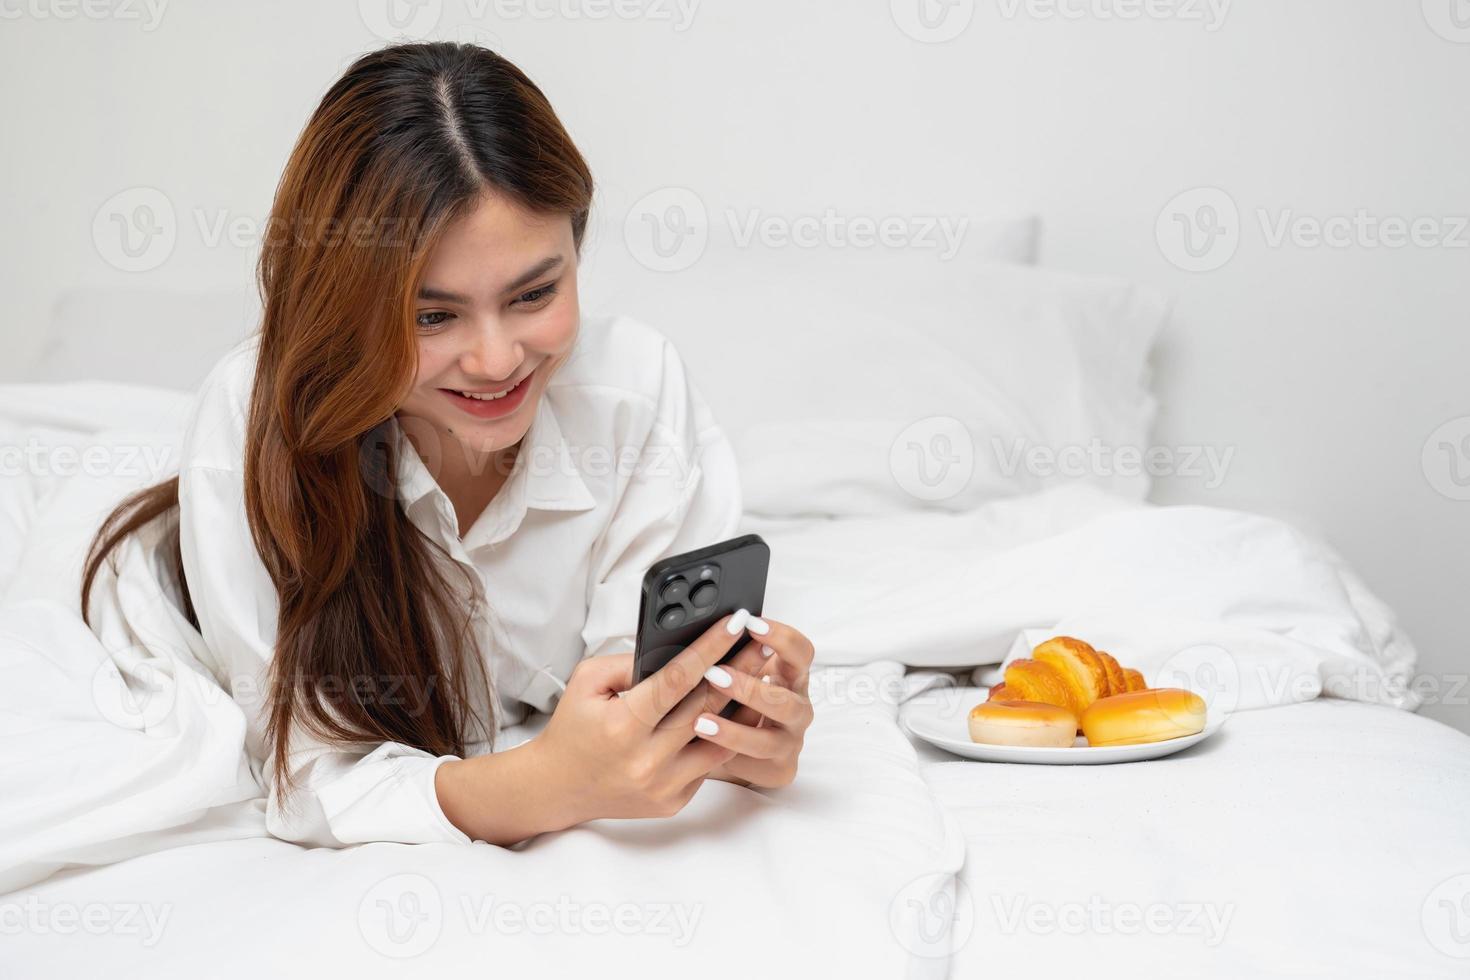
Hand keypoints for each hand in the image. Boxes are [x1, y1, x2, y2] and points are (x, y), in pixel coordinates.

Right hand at [528, 614, 743, 824]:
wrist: (558, 788)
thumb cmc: (573, 729)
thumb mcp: (587, 682)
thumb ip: (629, 663)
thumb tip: (676, 651)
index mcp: (623, 726)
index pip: (677, 679)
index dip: (711, 648)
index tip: (736, 624)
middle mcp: (646, 760)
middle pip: (707, 707)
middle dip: (740, 670)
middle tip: (762, 644)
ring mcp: (663, 785)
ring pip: (719, 740)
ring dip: (743, 708)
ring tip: (761, 679)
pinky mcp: (674, 801)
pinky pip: (708, 765)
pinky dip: (722, 738)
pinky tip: (736, 715)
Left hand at [695, 614, 813, 788]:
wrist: (741, 749)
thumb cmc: (736, 702)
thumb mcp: (739, 675)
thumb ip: (728, 656)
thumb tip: (689, 633)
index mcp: (791, 677)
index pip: (800, 652)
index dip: (781, 638)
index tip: (750, 624)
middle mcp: (798, 708)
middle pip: (788, 700)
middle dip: (750, 688)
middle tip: (714, 675)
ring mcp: (790, 741)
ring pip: (769, 739)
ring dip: (734, 729)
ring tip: (700, 721)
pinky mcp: (778, 768)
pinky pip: (756, 763)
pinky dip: (729, 754)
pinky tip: (704, 748)